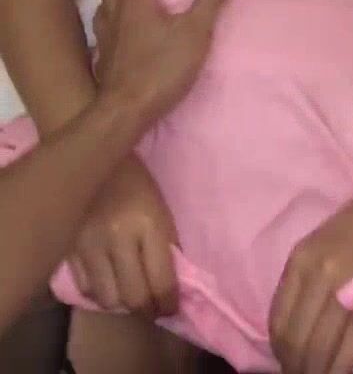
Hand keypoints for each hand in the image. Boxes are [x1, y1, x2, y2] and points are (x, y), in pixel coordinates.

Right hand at [71, 155, 177, 315]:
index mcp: (148, 224)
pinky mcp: (69, 247)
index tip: (171, 308)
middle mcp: (118, 238)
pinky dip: (98, 291)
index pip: (161, 281)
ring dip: (121, 302)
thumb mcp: (159, 207)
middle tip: (152, 309)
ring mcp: (90, 244)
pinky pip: (85, 287)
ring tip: (128, 294)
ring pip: (107, 299)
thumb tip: (170, 285)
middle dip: (147, 310)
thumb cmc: (134, 180)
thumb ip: (164, 245)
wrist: (92, 156)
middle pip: (134, 297)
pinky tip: (106, 281)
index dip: (168, 303)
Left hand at [93, 0, 237, 125]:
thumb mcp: (195, 31)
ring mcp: (108, 39)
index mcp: (136, 1)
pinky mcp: (106, 60)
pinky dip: (106, 21)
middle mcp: (117, 14)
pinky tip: (110, 30)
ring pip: (103, 5)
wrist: (125, 111)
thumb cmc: (160, 68)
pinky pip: (103, 32)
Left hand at [269, 197, 352, 373]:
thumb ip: (300, 286)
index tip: (285, 364)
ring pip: (322, 344)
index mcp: (298, 261)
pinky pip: (349, 341)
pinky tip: (337, 370)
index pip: (279, 320)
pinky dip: (341, 363)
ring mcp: (343, 286)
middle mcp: (316, 273)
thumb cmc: (349, 229)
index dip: (280, 351)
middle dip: (297, 365)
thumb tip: (288, 333)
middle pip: (298, 337)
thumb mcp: (313, 250)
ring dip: (318, 369)